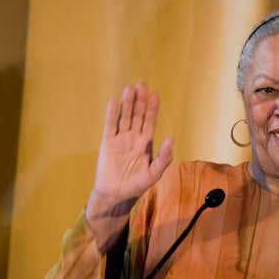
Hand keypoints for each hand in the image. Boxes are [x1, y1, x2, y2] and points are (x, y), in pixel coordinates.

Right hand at [86, 82, 172, 250]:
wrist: (116, 195)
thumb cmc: (136, 185)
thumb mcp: (154, 173)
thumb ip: (163, 157)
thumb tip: (171, 139)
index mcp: (146, 144)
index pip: (150, 122)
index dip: (152, 109)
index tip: (154, 95)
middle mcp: (133, 138)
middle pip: (137, 115)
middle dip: (139, 100)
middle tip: (142, 84)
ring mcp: (120, 139)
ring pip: (124, 117)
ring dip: (127, 104)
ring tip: (130, 88)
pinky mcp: (107, 143)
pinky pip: (110, 126)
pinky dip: (112, 114)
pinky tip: (114, 102)